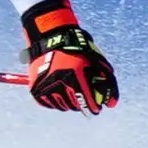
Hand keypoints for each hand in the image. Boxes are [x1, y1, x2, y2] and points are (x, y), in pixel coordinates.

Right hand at [21, 0, 118, 114]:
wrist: (51, 38)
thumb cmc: (77, 49)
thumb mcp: (96, 61)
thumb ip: (107, 82)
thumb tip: (112, 104)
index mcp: (74, 75)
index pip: (86, 101)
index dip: (93, 108)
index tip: (96, 109)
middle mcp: (58, 82)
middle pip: (75, 106)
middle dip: (82, 104)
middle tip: (84, 97)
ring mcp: (45, 87)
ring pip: (62, 106)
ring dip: (70, 103)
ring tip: (71, 91)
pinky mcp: (36, 89)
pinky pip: (49, 104)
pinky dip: (56, 101)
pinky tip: (60, 91)